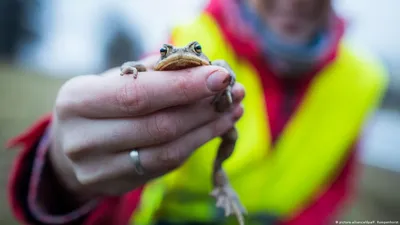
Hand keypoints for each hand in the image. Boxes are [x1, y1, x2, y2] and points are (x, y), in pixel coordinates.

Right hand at [48, 55, 244, 201]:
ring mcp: (98, 168)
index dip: (183, 86)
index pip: (138, 94)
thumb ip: (153, 73)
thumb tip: (205, 68)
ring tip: (232, 110)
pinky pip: (166, 166)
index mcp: (78, 100)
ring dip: (207, 129)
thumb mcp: (112, 80)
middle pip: (158, 126)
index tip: (220, 76)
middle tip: (234, 92)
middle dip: (203, 108)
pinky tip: (213, 127)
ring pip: (168, 151)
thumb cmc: (99, 103)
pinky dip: (195, 144)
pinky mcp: (116, 185)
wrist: (71, 145)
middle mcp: (83, 138)